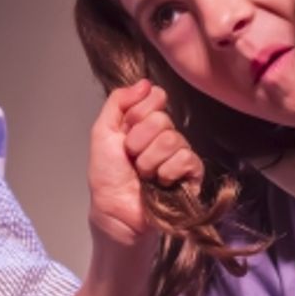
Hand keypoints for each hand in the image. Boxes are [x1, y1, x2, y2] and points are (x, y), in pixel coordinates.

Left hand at [87, 79, 203, 246]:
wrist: (115, 212)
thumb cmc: (107, 177)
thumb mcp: (102, 133)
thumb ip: (118, 102)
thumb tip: (145, 82)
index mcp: (144, 121)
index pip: (156, 96)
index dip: (139, 113)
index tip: (126, 132)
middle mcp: (164, 133)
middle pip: (162, 119)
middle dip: (139, 142)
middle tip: (131, 159)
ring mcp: (179, 153)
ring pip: (172, 139)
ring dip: (150, 161)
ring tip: (143, 175)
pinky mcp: (191, 174)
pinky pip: (187, 159)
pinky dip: (168, 172)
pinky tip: (161, 183)